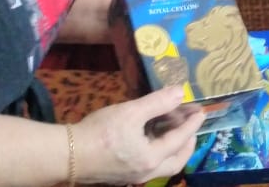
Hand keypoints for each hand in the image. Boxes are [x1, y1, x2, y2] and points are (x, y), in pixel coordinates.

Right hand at [72, 86, 204, 184]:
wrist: (67, 154)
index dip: (192, 123)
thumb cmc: (100, 132)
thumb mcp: (131, 112)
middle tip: (191, 123)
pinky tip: (151, 134)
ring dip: (173, 146)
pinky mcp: (122, 174)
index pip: (180, 139)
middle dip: (187, 141)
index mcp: (152, 158)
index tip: (201, 111)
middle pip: (177, 160)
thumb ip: (158, 102)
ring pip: (163, 164)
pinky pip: (150, 163)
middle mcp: (146, 172)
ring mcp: (134, 176)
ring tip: (172, 126)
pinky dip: (158, 149)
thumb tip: (180, 92)